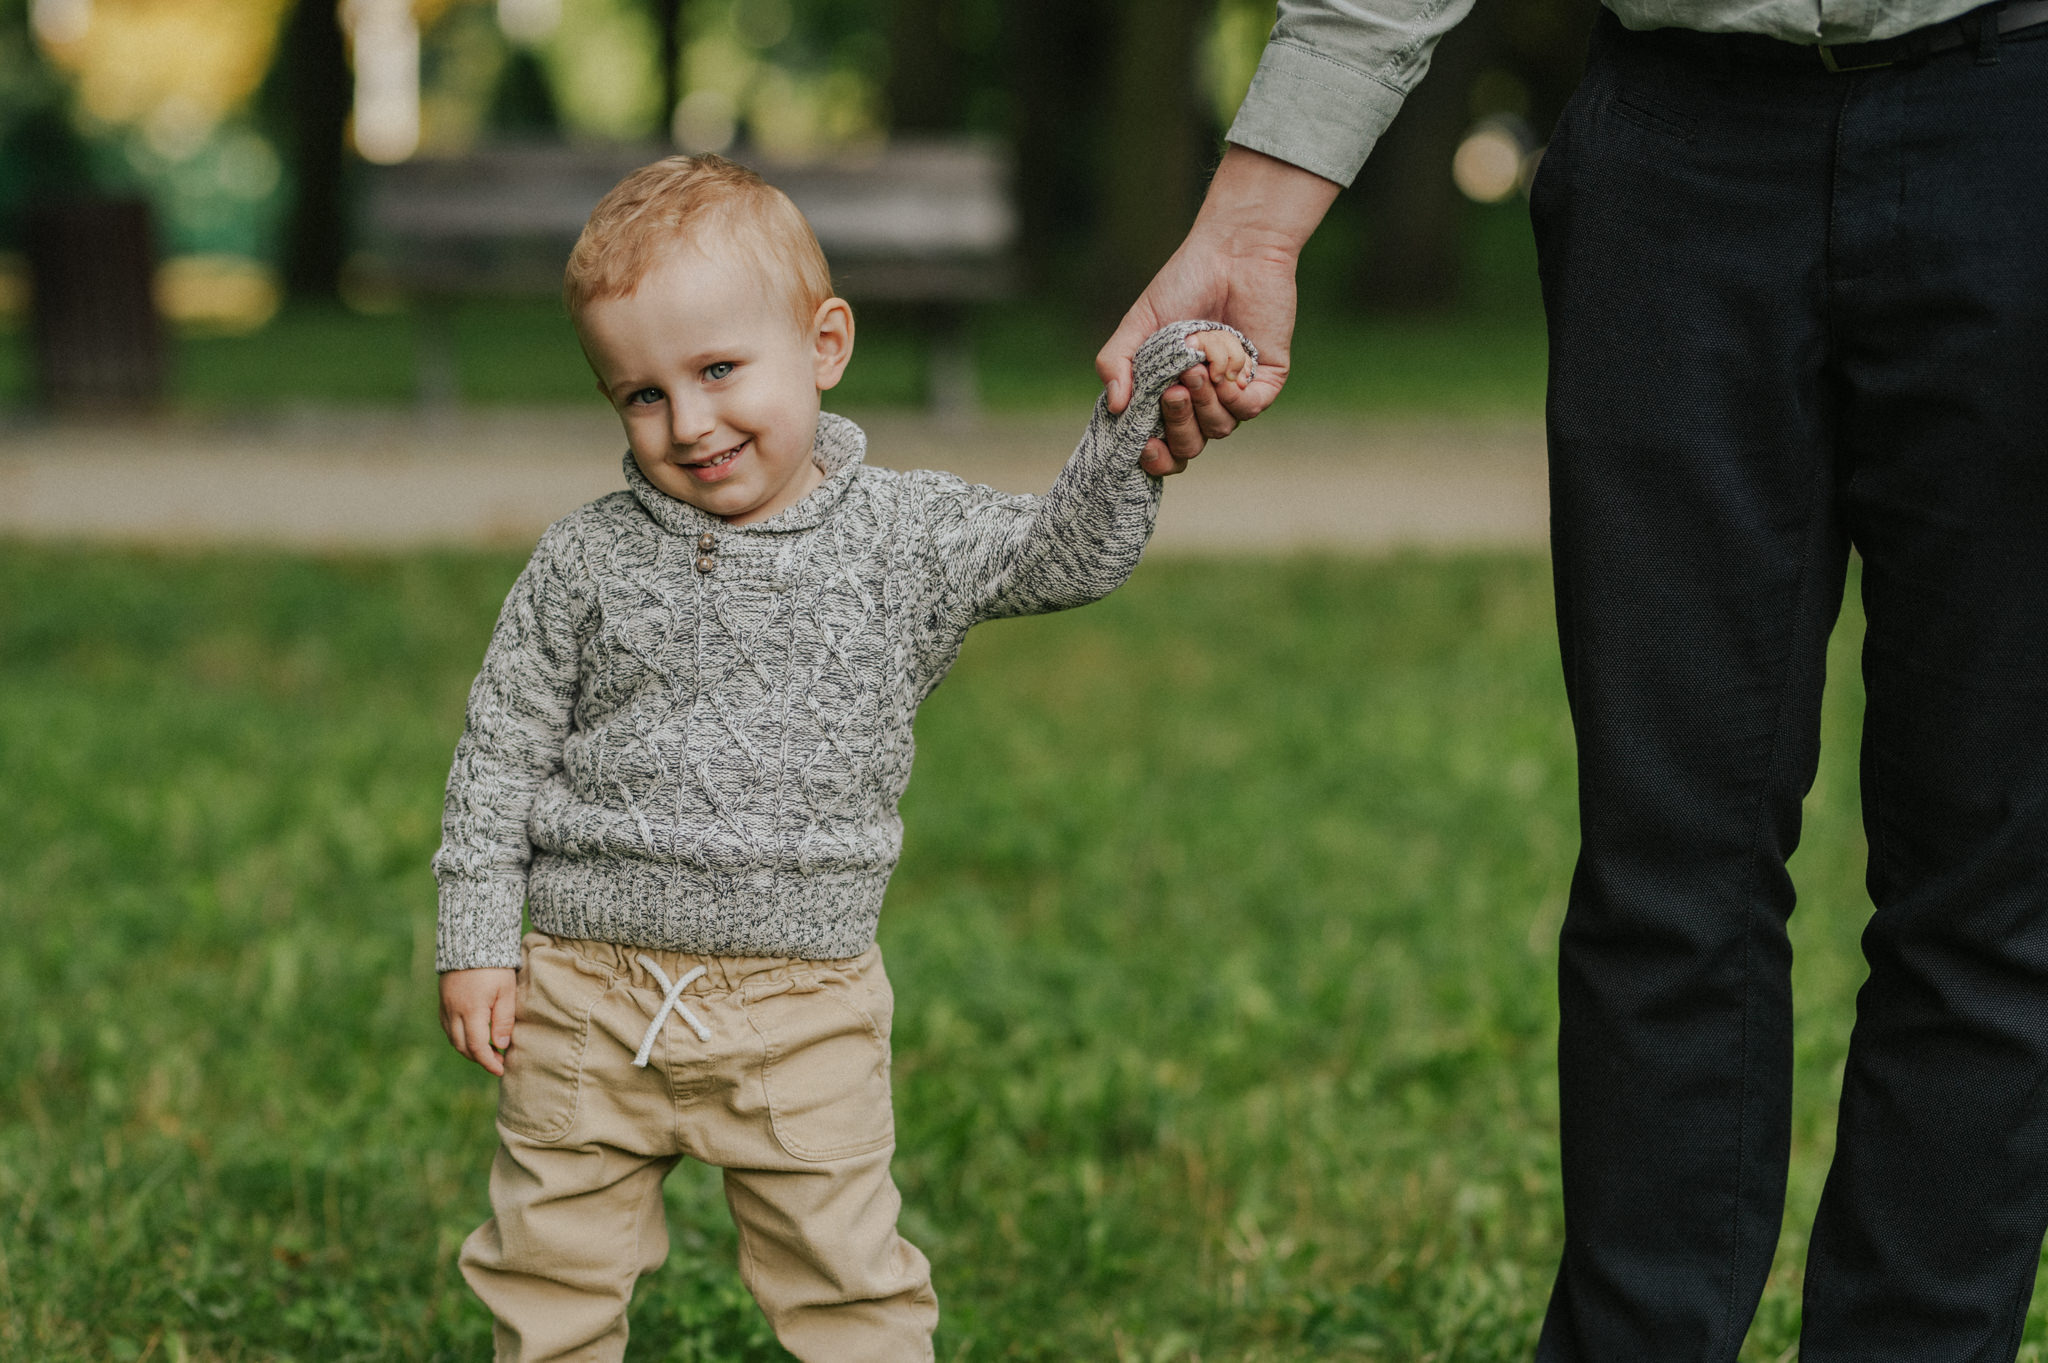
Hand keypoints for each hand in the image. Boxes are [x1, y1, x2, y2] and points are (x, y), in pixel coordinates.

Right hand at [440, 967, 516, 1075]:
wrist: (471, 942)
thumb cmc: (494, 966)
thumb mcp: (506, 991)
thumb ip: (503, 1020)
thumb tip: (501, 1046)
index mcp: (471, 1011)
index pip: (476, 1047)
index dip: (488, 1062)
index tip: (501, 1070)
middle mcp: (453, 1011)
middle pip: (462, 1046)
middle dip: (479, 1058)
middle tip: (498, 1061)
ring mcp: (445, 1006)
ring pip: (453, 1038)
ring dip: (468, 1049)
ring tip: (489, 1050)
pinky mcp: (443, 1001)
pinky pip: (448, 1027)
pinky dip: (459, 1036)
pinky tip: (473, 1035)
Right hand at [1096, 146, 1339, 476]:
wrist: (1233, 253)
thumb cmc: (1183, 284)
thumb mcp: (1138, 324)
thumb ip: (1116, 363)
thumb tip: (1115, 407)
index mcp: (1168, 392)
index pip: (1161, 444)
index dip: (1154, 457)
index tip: (1144, 448)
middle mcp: (1202, 399)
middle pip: (1189, 446)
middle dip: (1178, 427)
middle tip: (1173, 392)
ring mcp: (1234, 392)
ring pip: (1219, 429)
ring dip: (1204, 404)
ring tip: (1197, 368)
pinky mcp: (1266, 379)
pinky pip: (1249, 410)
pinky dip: (1234, 397)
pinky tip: (1223, 372)